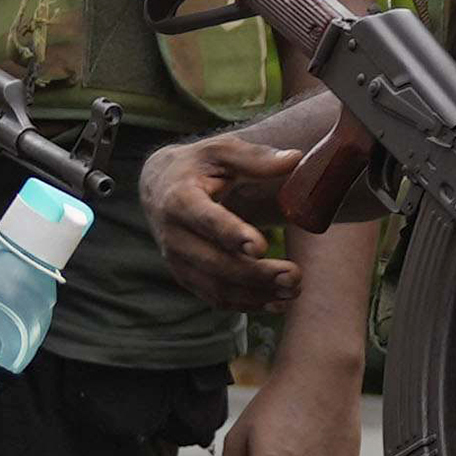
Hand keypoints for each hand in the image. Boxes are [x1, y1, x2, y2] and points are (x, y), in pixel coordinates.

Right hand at [141, 131, 309, 312]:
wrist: (160, 187)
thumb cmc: (198, 165)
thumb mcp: (222, 151)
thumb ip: (256, 157)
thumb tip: (295, 159)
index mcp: (180, 199)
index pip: (206, 220)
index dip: (232, 234)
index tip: (260, 246)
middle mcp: (174, 235)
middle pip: (215, 263)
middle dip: (256, 274)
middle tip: (294, 276)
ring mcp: (178, 261)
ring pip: (217, 288)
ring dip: (256, 294)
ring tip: (293, 291)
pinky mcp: (186, 277)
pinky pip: (216, 299)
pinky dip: (247, 304)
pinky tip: (278, 303)